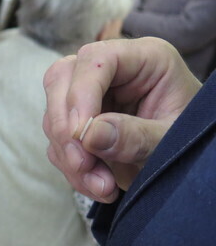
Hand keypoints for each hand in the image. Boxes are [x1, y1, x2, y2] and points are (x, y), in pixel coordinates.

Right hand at [43, 37, 200, 202]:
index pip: (96, 60)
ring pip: (54, 117)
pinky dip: (72, 170)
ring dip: (71, 157)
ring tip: (103, 186)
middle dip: (65, 129)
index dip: (81, 94)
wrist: (189, 166)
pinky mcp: (80, 126)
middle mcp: (112, 73)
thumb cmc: (191, 142)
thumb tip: (89, 135)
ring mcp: (92, 98)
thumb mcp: (172, 138)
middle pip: (61, 81)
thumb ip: (136, 136)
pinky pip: (59, 145)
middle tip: (83, 164)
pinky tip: (99, 186)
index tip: (82, 135)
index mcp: (144, 60)